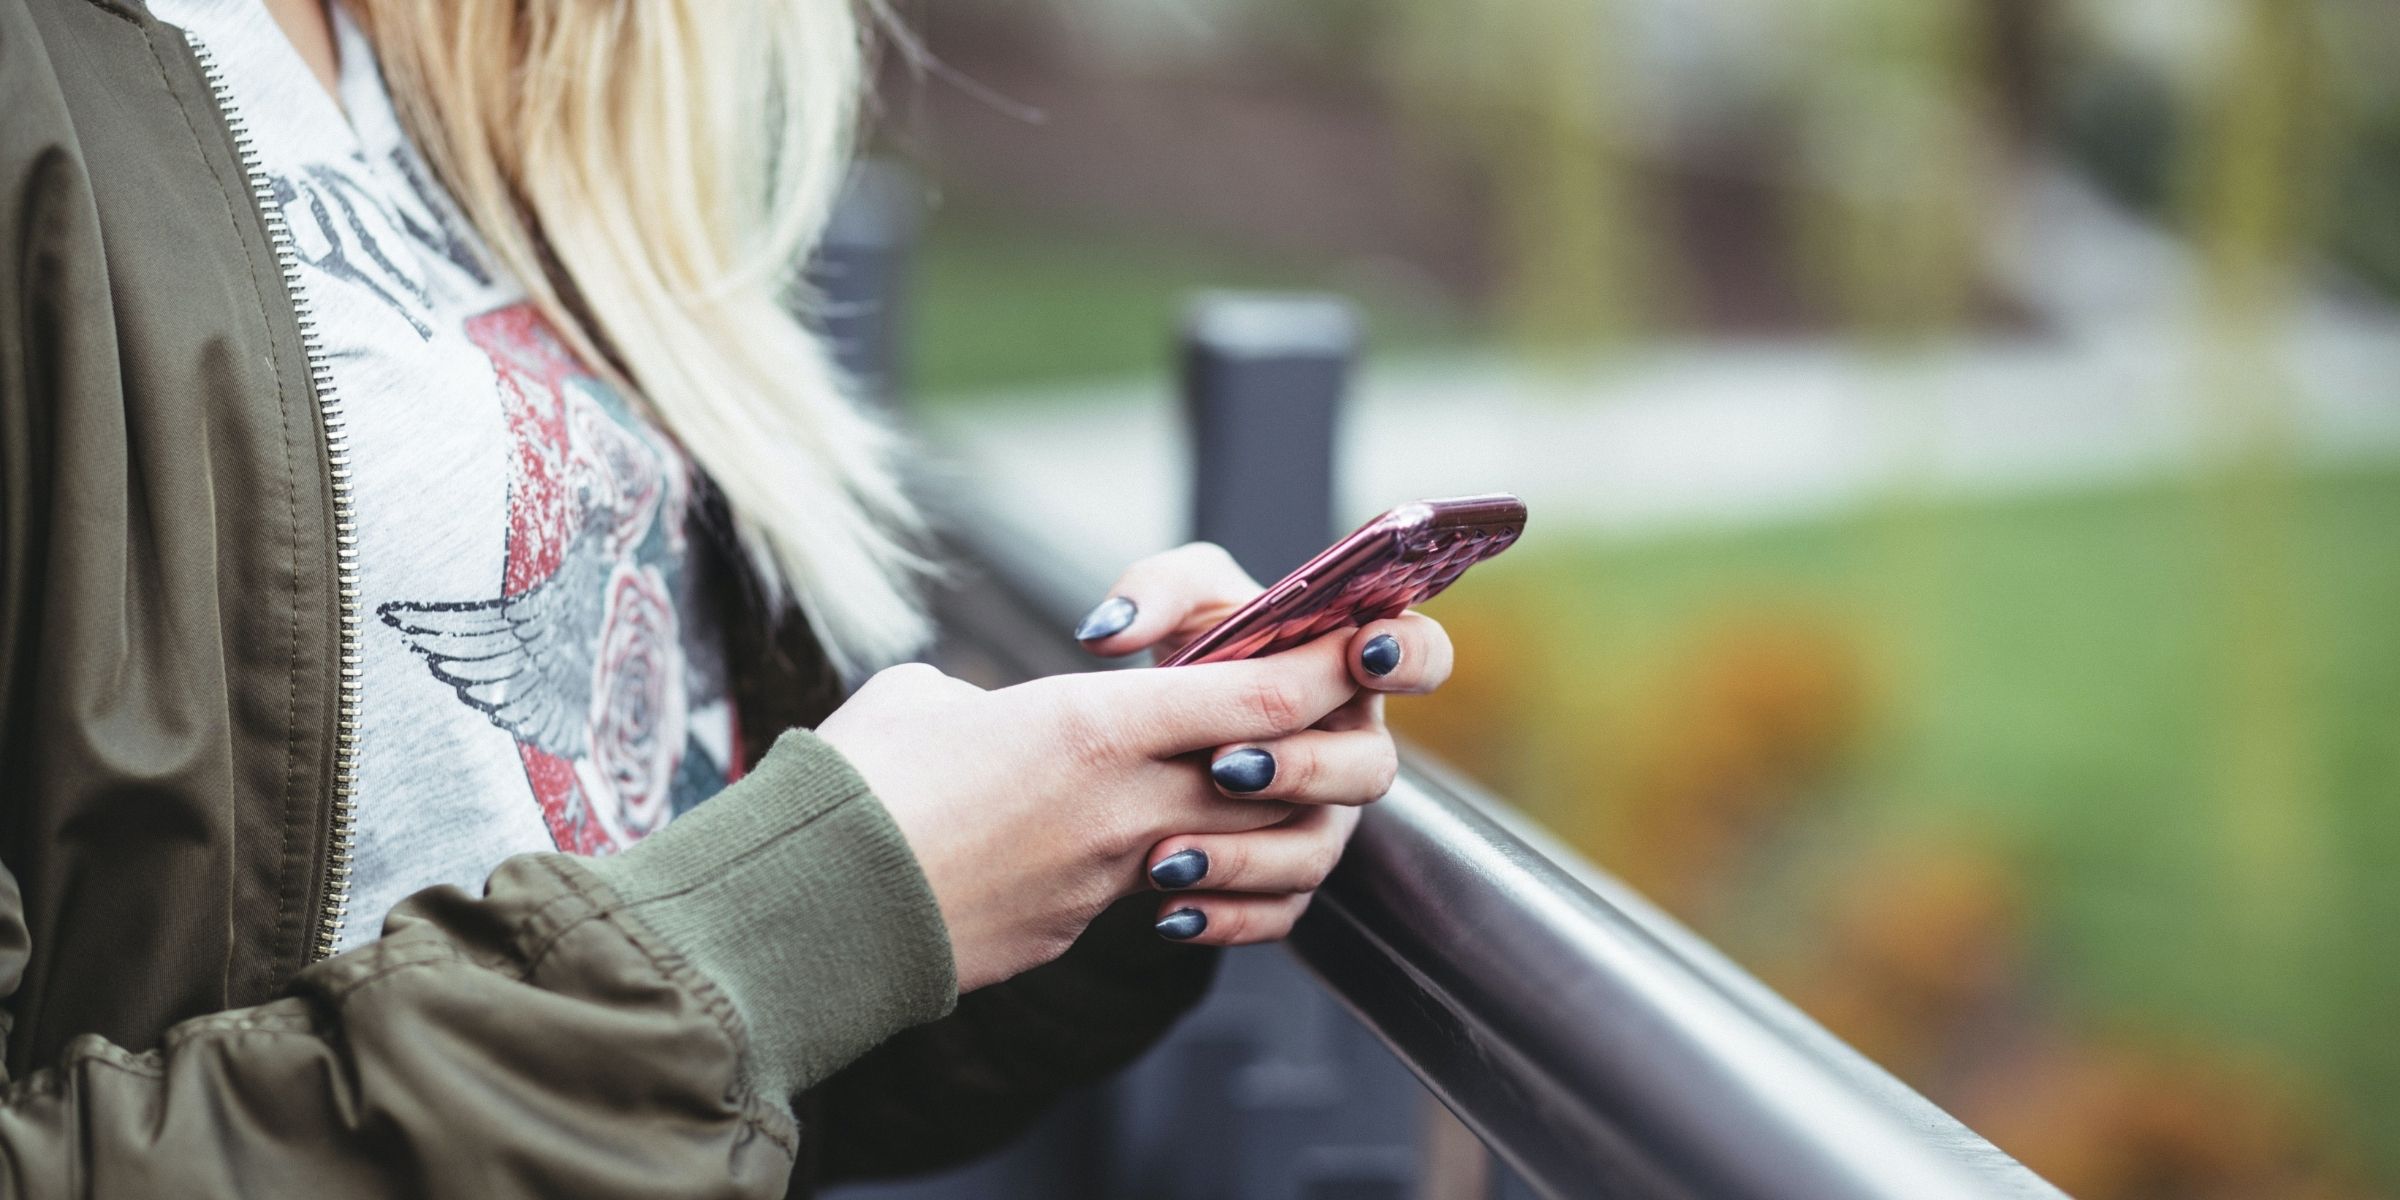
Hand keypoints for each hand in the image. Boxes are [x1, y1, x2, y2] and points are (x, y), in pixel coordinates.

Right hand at [819, 622, 1358, 991]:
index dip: (1321, 670)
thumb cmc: (856, 784)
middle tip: (1307, 716)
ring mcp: (1107, 878)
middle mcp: (1123, 805)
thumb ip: (990, 696)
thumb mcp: (926, 699)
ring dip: (1249, 820)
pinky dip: (1177, 873)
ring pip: (1232, 845)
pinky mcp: (1077, 929)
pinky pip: (1161, 896)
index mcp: (1094, 726)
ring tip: (1225, 790)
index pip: (1259, 698)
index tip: (1351, 645)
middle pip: (1273, 777)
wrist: (811, 912)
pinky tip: (1147, 856)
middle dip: (1308, 747)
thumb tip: (989, 714)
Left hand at [1071, 542, 1454, 946]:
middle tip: (1225, 764)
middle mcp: (1350, 748)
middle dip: (1303, 768)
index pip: (1422, 656)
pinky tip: (1170, 912)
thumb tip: (1110, 633)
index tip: (1362, 652)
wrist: (1152, 733)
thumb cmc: (1194, 648)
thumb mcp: (1178, 601)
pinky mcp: (1286, 879)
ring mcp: (1324, 819)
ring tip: (1168, 855)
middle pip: (1371, 769)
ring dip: (1247, 855)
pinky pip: (1277, 912)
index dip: (1409, 656)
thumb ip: (1154, 591)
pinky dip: (1225, 917)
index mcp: (1351, 668)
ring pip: (1316, 852)